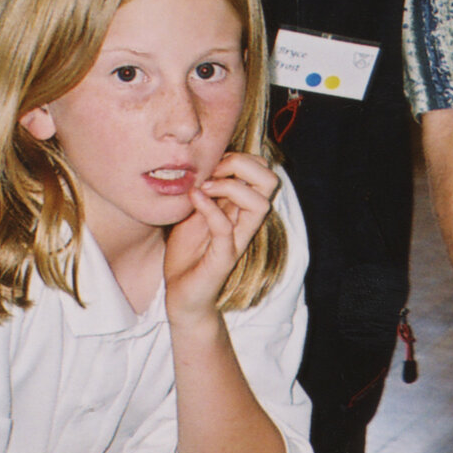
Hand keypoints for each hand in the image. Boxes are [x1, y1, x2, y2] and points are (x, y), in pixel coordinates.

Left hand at [164, 152, 277, 321]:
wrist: (181, 295)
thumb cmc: (188, 253)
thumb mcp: (195, 212)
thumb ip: (205, 191)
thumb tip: (202, 161)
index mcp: (243, 208)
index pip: (264, 171)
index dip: (242, 158)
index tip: (212, 163)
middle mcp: (247, 222)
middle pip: (270, 181)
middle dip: (242, 165)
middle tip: (212, 171)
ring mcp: (238, 240)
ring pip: (260, 203)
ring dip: (230, 186)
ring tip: (203, 187)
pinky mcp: (223, 258)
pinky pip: (225, 228)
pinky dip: (209, 207)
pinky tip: (193, 198)